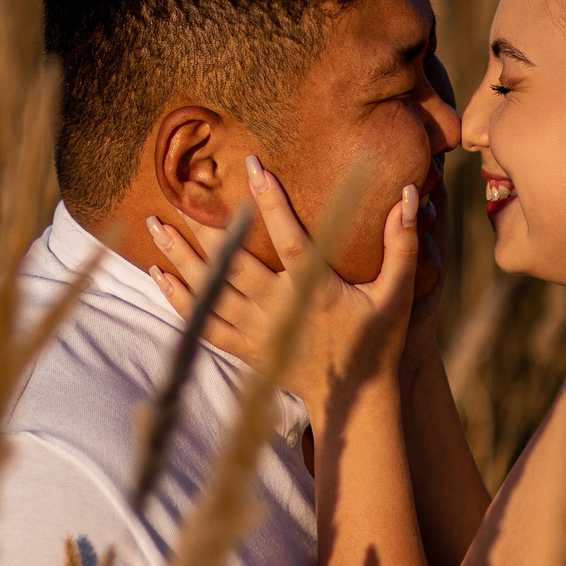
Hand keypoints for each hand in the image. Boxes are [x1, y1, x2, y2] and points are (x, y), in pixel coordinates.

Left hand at [146, 156, 419, 421]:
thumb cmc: (378, 341)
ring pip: (212, 290)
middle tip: (178, 192)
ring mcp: (258, 331)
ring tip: (155, 226)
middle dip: (204, 226)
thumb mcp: (398, 292)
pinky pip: (204, 324)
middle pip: (233, 263)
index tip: (251, 166)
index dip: (271, 201)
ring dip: (181, 257)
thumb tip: (409, 196)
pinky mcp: (246, 349)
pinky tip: (158, 276)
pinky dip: (179, 301)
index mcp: (315, 289)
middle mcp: (280, 308)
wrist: (355, 400)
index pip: (289, 236)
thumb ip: (403, 244)